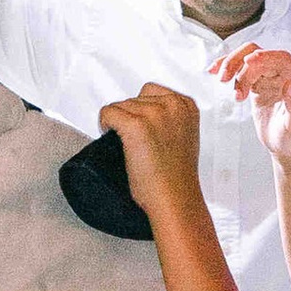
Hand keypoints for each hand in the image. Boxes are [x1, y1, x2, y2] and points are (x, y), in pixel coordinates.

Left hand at [98, 83, 204, 213]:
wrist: (175, 198)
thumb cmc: (177, 177)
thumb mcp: (183, 137)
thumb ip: (170, 119)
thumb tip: (145, 116)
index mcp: (186, 106)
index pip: (151, 91)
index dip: (141, 110)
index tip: (143, 128)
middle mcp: (171, 105)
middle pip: (134, 98)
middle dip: (130, 117)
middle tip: (136, 143)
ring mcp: (154, 113)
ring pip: (120, 106)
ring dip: (119, 123)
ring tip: (130, 146)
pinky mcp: (136, 125)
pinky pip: (108, 113)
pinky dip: (104, 124)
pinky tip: (112, 137)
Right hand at [214, 43, 290, 159]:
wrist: (289, 150)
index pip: (281, 59)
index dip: (264, 56)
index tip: (247, 62)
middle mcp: (285, 75)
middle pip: (259, 55)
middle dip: (240, 62)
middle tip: (225, 79)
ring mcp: (270, 79)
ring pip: (248, 60)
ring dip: (232, 65)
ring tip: (222, 82)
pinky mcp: (258, 86)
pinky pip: (241, 72)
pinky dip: (229, 70)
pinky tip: (215, 73)